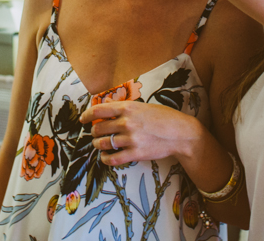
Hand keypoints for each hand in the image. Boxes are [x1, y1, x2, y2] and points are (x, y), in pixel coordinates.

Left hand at [79, 101, 203, 166]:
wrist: (180, 134)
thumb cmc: (164, 117)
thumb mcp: (144, 106)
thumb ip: (124, 106)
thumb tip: (108, 104)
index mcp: (127, 108)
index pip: (99, 110)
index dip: (87, 115)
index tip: (83, 119)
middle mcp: (126, 123)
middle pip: (98, 128)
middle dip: (94, 131)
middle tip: (96, 133)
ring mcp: (130, 139)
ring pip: (102, 144)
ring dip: (98, 145)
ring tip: (100, 144)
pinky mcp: (135, 154)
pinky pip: (113, 159)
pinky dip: (105, 159)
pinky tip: (106, 157)